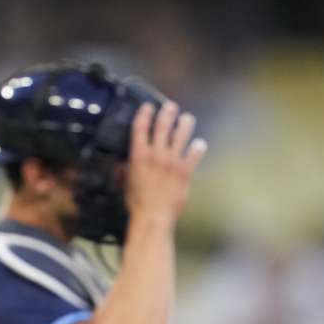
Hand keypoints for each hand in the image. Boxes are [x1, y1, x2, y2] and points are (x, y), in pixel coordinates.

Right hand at [125, 100, 206, 223]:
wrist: (153, 216)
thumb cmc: (137, 202)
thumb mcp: (126, 183)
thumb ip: (126, 170)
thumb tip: (124, 165)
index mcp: (138, 155)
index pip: (141, 127)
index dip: (145, 113)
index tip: (149, 106)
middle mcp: (156, 154)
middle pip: (163, 125)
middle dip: (168, 112)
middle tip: (171, 107)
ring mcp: (172, 161)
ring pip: (182, 134)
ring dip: (185, 124)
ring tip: (187, 119)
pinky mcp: (185, 171)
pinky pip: (195, 153)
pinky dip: (198, 147)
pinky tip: (199, 144)